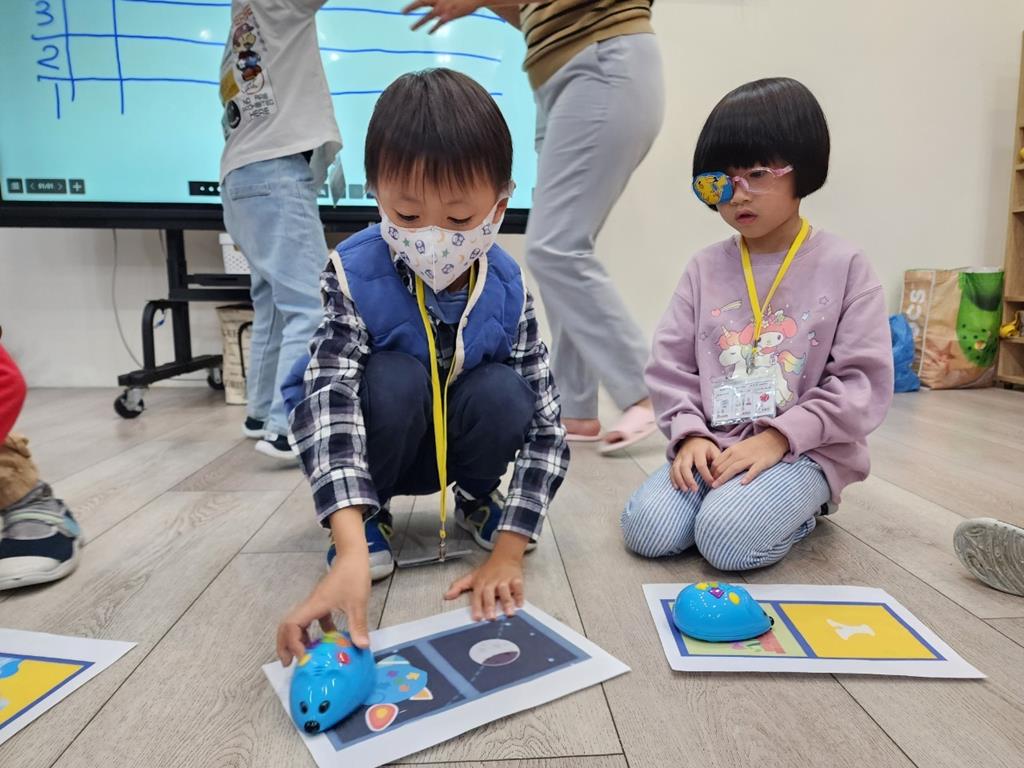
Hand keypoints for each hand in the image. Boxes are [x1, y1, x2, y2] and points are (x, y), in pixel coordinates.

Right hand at [276, 508, 370, 664]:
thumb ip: (358, 625)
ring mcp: (315, 604)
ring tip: (305, 657)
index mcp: (313, 606)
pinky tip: (329, 641)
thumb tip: (362, 647)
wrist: (353, 556)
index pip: (291, 626)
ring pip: (299, 624)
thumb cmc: (353, 576)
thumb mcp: (357, 602)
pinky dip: (316, 632)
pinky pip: (314, 620)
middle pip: (287, 626)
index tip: (304, 658)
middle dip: (285, 645)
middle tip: (289, 663)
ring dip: (299, 640)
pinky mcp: (323, 602)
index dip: (293, 644)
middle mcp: (309, 606)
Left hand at [403, 0, 483, 32]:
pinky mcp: (449, 16)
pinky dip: (434, 28)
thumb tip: (438, 6)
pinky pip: (439, 24)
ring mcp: (443, 9)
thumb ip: (442, 0)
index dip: (414, 2)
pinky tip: (429, 32)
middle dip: (411, 8)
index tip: (406, 7)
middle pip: (421, 3)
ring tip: (411, 29)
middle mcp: (439, 1)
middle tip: (402, 12)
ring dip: (419, 23)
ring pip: (428, 16)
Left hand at [444, 533, 526, 619]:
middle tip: (492, 618)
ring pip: (505, 591)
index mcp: (480, 583)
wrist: (504, 556)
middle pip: (490, 594)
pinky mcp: (516, 579)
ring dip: (507, 602)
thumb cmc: (487, 571)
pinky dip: (520, 596)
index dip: (477, 607)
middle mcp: (492, 582)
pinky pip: (518, 588)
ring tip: (509, 614)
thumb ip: (458, 587)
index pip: (477, 596)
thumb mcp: (471, 577)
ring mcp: (504, 580)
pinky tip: (520, 605)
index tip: (477, 618)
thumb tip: (446, 596)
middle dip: (490, 606)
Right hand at [671, 436, 720, 491]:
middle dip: (689, 479)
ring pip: (676, 469)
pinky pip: (672, 470)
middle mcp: (687, 454)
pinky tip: (677, 488)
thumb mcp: (714, 450)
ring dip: (680, 480)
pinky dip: (673, 479)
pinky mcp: (675, 461)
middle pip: (685, 467)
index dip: (706, 475)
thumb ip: (718, 462)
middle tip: (695, 490)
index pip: (701, 464)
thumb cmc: (706, 448)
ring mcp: (679, 457)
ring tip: (685, 490)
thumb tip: (719, 477)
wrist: (693, 438)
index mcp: (698, 451)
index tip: (711, 484)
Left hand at [711, 428, 788, 487]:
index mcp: (732, 450)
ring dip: (724, 478)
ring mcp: (750, 458)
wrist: (773, 439)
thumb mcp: (739, 448)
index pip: (717, 462)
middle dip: (714, 477)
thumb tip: (718, 468)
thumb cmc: (755, 446)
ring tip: (716, 486)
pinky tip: (742, 483)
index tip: (709, 480)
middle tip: (710, 486)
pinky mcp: (761, 462)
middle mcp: (739, 454)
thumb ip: (729, 457)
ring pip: (733, 468)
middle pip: (723, 466)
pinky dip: (748, 477)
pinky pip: (753, 470)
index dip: (711, 472)